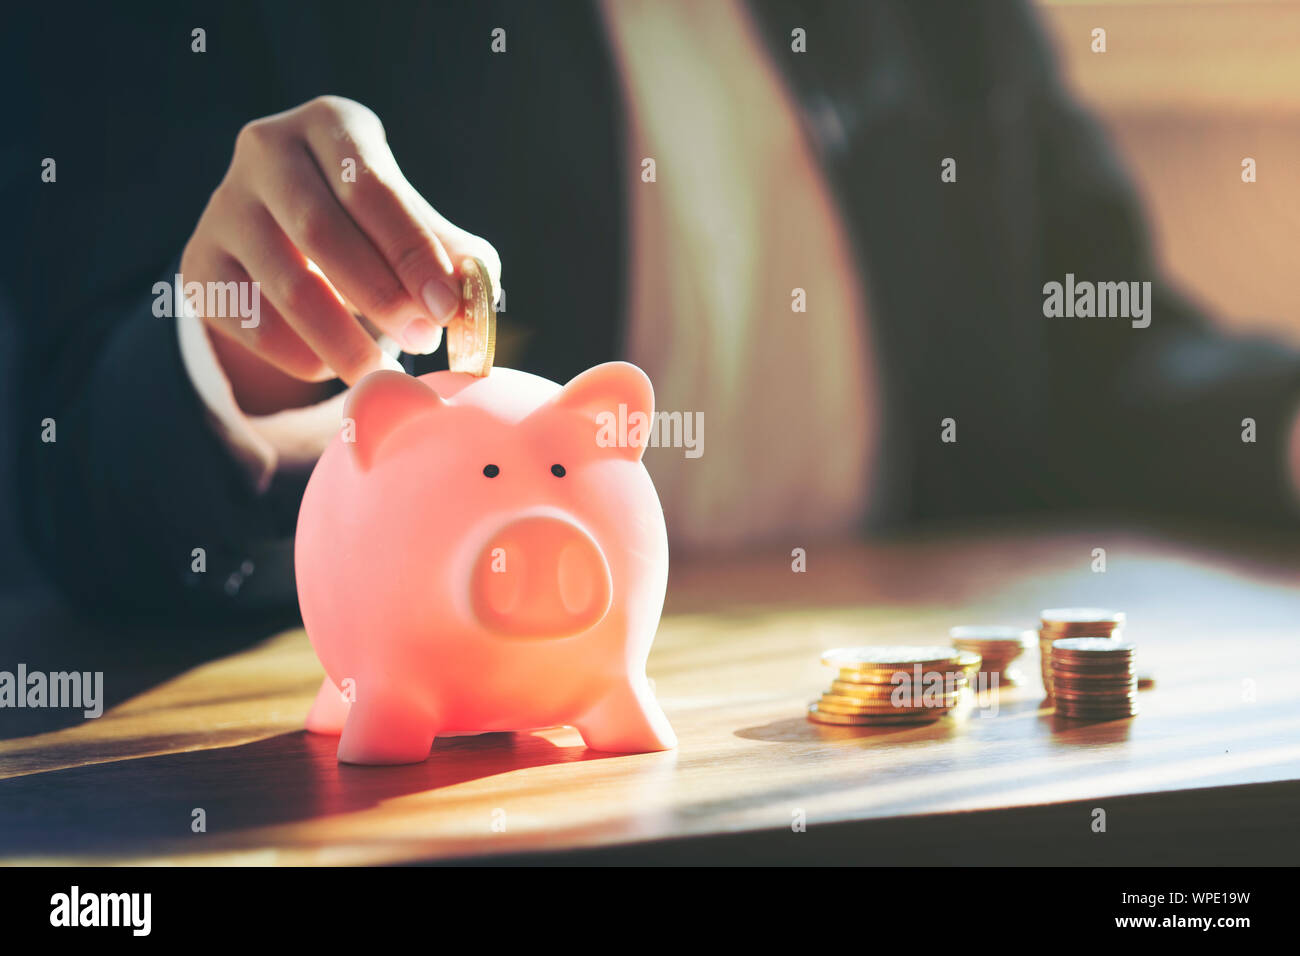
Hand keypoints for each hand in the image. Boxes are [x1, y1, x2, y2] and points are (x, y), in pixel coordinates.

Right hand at [181, 95, 500, 413]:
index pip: (370, 188)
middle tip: (421, 340)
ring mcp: (224, 205)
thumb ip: (454, 255)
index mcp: (330, 125)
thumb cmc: (372, 226)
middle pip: (320, 229)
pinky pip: (249, 319)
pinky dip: (298, 353)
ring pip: (284, 281)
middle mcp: (266, 150)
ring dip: (342, 338)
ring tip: (382, 370)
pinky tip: (333, 367)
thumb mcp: (415, 223)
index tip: (445, 308)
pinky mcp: (201, 262)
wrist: (289, 238)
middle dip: (380, 295)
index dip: (411, 252)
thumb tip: (473, 297)